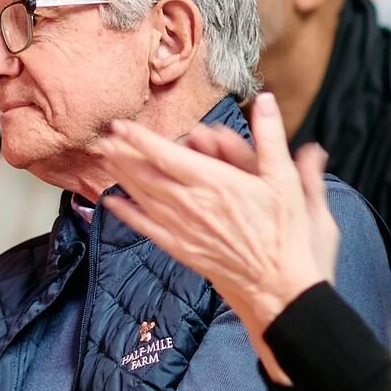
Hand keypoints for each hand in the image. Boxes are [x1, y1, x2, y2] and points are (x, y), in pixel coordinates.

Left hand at [97, 92, 338, 382]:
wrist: (279, 289)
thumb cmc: (288, 236)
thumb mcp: (287, 181)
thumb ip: (271, 138)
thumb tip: (265, 100)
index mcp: (214, 183)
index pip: (166, 154)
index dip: (140, 139)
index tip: (120, 125)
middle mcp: (191, 204)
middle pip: (146, 174)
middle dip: (123, 155)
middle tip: (102, 140)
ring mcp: (183, 229)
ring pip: (143, 197)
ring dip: (122, 177)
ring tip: (105, 160)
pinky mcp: (182, 249)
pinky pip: (147, 228)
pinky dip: (128, 214)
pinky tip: (112, 203)